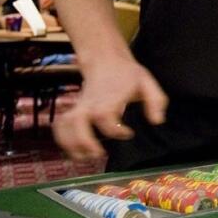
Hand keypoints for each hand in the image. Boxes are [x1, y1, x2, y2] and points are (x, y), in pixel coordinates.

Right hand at [53, 57, 167, 160]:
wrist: (105, 60)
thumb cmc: (127, 74)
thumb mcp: (147, 83)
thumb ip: (155, 101)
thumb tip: (157, 121)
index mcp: (109, 97)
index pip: (105, 116)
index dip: (116, 130)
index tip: (128, 133)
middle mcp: (90, 103)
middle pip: (78, 122)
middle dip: (84, 141)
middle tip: (98, 153)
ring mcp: (79, 106)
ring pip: (64, 125)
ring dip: (70, 144)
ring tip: (85, 157)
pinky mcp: (73, 110)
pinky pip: (60, 125)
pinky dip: (62, 139)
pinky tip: (75, 150)